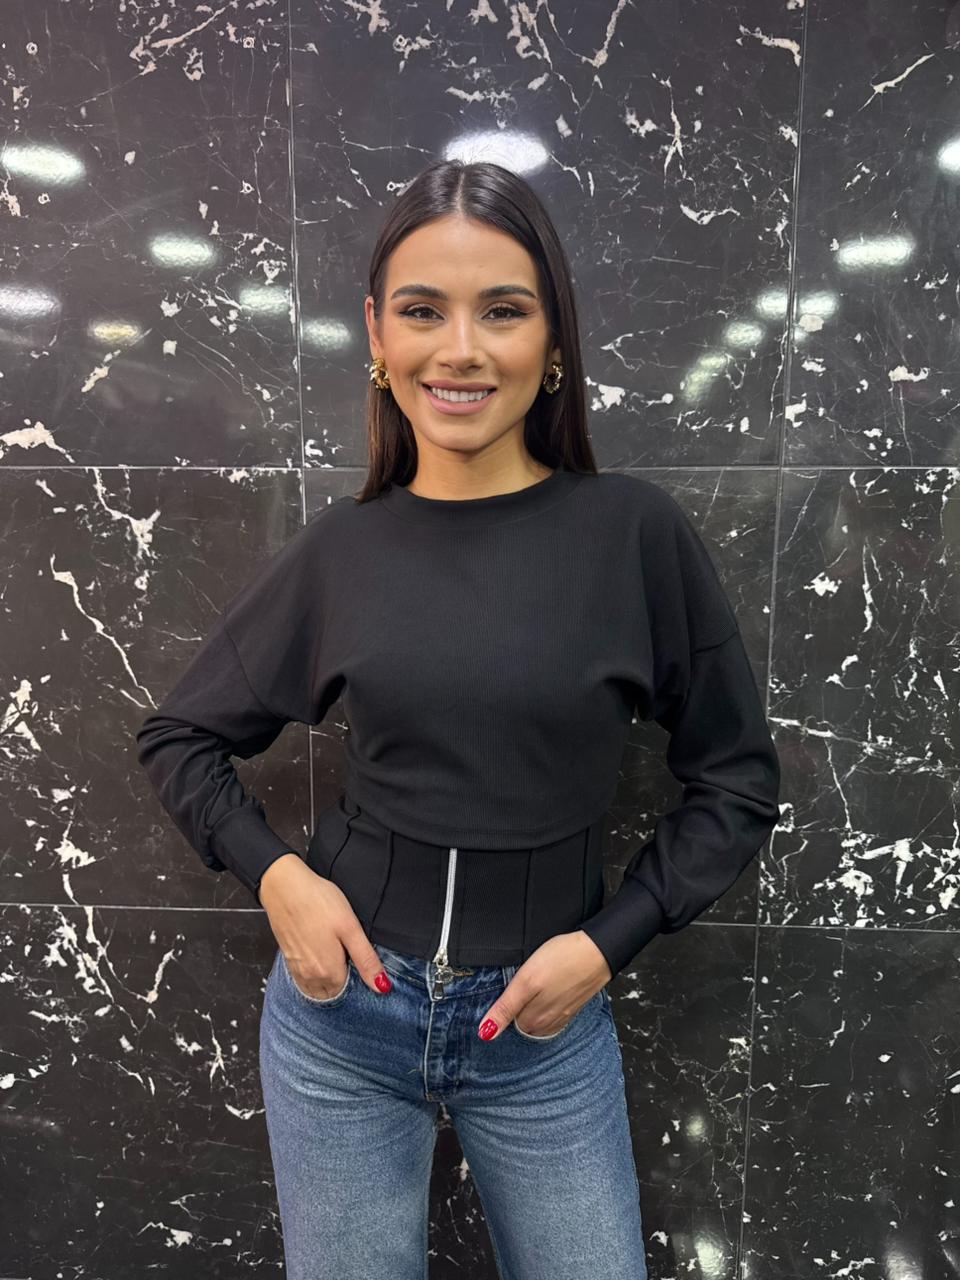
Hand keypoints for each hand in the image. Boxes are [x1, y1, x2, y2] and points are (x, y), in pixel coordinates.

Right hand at [258, 853, 392, 999]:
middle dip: (343, 980)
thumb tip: (382, 986)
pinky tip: (319, 950)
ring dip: (328, 979)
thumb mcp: (350, 928)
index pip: (350, 990)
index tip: (358, 958)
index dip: (358, 976)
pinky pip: (304, 979)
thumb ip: (366, 960)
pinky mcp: (288, 959)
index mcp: (328, 972)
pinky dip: (314, 973)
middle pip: (333, 991)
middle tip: (347, 953)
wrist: (284, 886)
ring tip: (334, 952)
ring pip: (318, 988)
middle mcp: (310, 977)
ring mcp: (297, 969)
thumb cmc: (318, 901)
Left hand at [476, 929, 611, 1040]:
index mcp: (533, 1021)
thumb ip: (505, 1008)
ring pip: (537, 1019)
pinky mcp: (572, 1006)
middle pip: (522, 1023)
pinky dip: (546, 1005)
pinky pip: (552, 1013)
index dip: (503, 1007)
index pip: (507, 1024)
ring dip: (531, 1007)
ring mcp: (562, 1016)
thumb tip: (485, 1034)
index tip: (506, 992)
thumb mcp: (525, 981)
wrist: (598, 951)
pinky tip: (547, 990)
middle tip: (519, 986)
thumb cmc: (561, 960)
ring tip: (532, 987)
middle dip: (517, 1009)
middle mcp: (547, 1025)